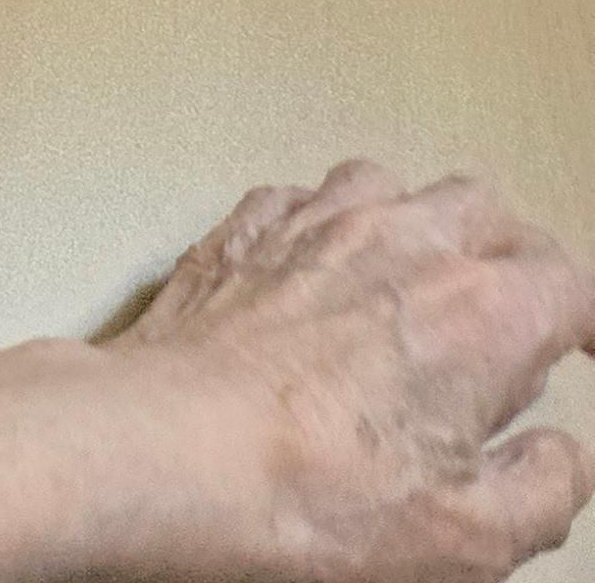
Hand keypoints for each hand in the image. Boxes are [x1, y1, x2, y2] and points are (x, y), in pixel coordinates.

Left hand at [123, 162, 594, 580]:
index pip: (567, 282)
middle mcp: (403, 243)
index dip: (586, 316)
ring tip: (414, 283)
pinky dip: (323, 228)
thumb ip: (541, 490)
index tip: (584, 343)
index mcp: (479, 313)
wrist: (170, 454)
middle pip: (484, 209)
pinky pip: (300, 199)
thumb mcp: (471, 538)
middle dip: (509, 255)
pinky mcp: (243, 230)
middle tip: (507, 314)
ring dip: (414, 225)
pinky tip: (318, 273)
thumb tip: (559, 459)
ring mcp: (315, 223)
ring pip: (391, 184)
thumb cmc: (309, 495)